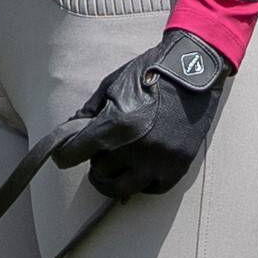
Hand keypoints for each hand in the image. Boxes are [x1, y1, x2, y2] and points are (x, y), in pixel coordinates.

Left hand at [52, 30, 228, 199]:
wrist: (194, 68)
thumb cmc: (150, 72)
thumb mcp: (112, 84)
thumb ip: (89, 111)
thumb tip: (72, 131)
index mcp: (115, 125)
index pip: (74, 155)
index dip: (64, 155)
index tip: (63, 156)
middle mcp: (135, 149)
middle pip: (99, 173)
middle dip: (96, 161)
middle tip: (100, 150)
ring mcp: (159, 161)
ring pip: (122, 190)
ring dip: (113, 179)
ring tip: (116, 165)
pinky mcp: (178, 166)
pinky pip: (151, 188)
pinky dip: (141, 182)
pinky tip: (140, 168)